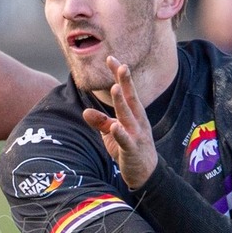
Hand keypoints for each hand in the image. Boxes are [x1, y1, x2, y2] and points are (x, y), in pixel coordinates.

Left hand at [80, 59, 159, 188]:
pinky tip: (115, 127)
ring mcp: (136, 135)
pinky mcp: (132, 150)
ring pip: (127, 116)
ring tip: (114, 88)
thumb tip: (85, 111)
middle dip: (125, 81)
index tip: (111, 58)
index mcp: (133, 114)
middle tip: (121, 65)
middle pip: (130, 98)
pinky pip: (125, 141)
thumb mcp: (113, 134)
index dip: (119, 75)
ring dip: (121, 102)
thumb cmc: (129, 149)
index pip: (126, 91)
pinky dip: (120, 133)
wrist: (146, 174)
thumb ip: (101, 122)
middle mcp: (137, 121)